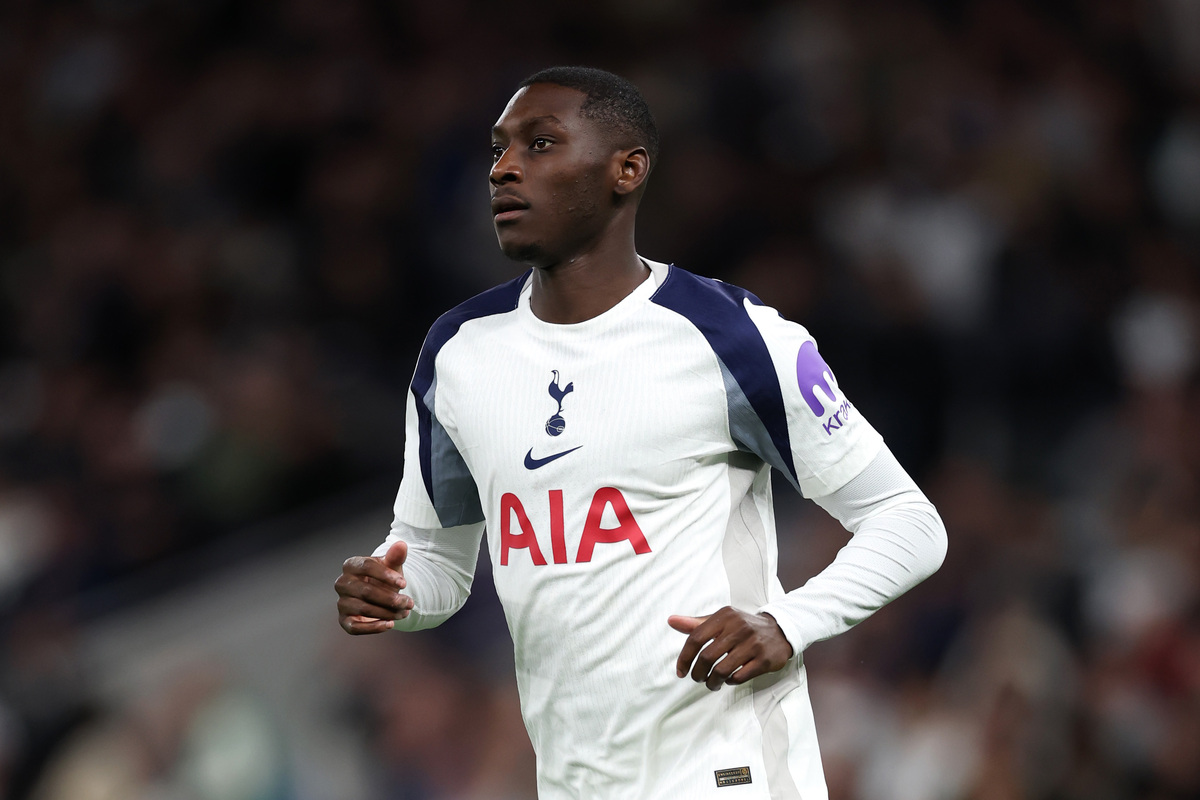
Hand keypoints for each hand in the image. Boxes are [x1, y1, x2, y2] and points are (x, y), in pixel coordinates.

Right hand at [335, 541, 413, 633]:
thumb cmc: (385, 578)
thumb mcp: (392, 566)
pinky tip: (390, 624)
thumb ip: (396, 556)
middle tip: (410, 603)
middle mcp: (342, 583)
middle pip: (366, 591)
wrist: (380, 596)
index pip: (366, 567)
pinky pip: (355, 627)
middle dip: (391, 599)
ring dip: (387, 613)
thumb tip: (402, 545)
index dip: (386, 575)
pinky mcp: (344, 620)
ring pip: (364, 609)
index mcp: (351, 565)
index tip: (404, 584)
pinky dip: (374, 628)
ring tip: (405, 613)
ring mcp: (342, 602)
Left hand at [668, 607, 793, 690]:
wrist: (780, 629)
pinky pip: (740, 677)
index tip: (680, 671)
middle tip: (697, 678)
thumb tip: (671, 621)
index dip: (684, 658)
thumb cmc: (743, 626)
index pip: (695, 638)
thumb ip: (696, 623)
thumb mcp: (721, 620)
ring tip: (711, 683)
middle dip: (697, 673)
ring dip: (712, 682)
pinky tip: (729, 680)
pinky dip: (730, 681)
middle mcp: (739, 628)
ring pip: (722, 670)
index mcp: (724, 616)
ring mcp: (753, 644)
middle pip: (707, 657)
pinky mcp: (764, 659)